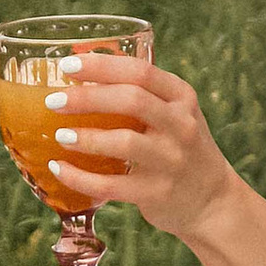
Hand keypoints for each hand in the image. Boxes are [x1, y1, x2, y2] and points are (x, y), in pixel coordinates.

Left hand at [48, 54, 237, 243]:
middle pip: (132, 101)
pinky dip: (80, 178)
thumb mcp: (175, 112)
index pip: (141, 72)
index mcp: (182, 97)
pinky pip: (111, 185)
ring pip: (123, 143)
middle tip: (54, 101)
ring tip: (59, 135)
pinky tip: (59, 168)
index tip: (68, 64)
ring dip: (86, 138)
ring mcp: (171, 161)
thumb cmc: (180, 147)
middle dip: (87, 98)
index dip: (102, 66)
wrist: (212, 200)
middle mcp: (181, 126)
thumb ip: (141, 93)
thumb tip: (80, 69)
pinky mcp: (157, 193)